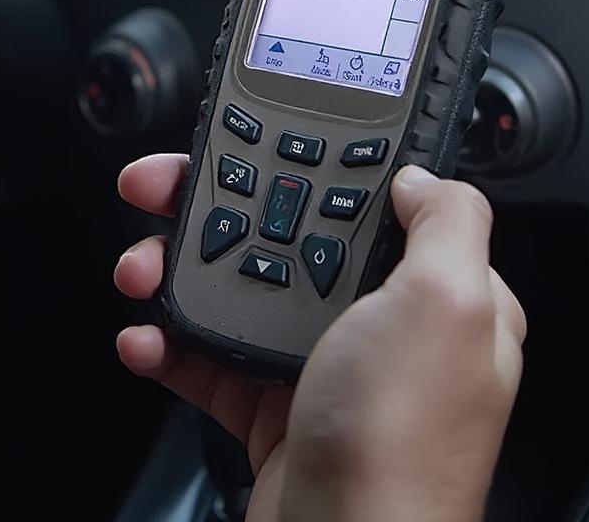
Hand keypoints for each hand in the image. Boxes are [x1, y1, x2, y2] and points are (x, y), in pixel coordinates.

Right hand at [115, 157, 524, 521]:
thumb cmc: (399, 441)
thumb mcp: (449, 306)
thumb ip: (447, 222)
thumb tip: (420, 178)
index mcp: (425, 292)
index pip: (352, 199)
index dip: (293, 163)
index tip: (239, 146)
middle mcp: (373, 324)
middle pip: (278, 234)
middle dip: (208, 210)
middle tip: (158, 193)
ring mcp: (317, 363)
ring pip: (233, 290)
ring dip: (172, 273)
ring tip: (139, 271)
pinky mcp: (270, 405)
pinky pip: (207, 357)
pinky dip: (167, 343)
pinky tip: (146, 339)